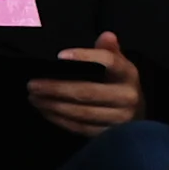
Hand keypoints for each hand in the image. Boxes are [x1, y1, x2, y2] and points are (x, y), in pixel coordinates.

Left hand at [30, 32, 145, 136]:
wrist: (136, 114)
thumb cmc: (118, 83)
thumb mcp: (118, 65)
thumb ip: (108, 50)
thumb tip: (107, 35)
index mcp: (127, 73)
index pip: (108, 61)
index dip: (84, 56)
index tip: (59, 55)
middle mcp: (127, 96)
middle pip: (87, 92)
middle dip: (56, 88)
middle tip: (32, 85)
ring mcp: (120, 118)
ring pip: (82, 112)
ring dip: (53, 105)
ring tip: (33, 98)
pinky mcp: (108, 133)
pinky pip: (80, 127)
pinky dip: (59, 119)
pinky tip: (45, 111)